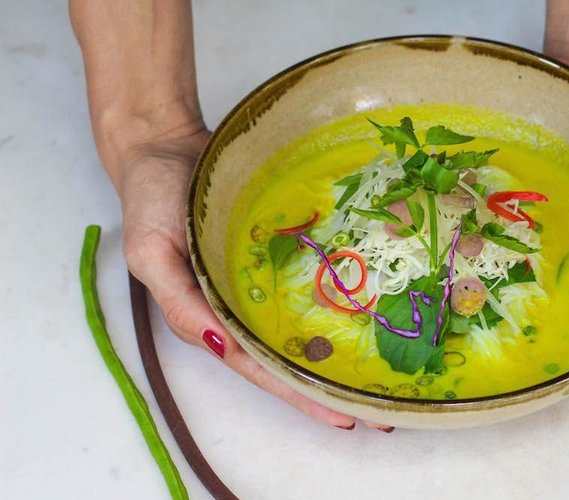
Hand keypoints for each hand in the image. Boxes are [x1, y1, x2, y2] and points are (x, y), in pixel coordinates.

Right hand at [118, 124, 381, 430]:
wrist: (163, 146)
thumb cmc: (149, 199)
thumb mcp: (149, 252)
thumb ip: (177, 299)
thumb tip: (214, 342)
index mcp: (210, 316)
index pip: (260, 368)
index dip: (299, 395)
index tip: (342, 416)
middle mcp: (243, 305)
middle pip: (292, 356)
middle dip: (332, 385)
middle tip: (385, 410)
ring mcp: (265, 280)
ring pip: (308, 323)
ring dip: (344, 348)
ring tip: (389, 373)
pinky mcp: (280, 250)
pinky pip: (312, 278)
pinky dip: (339, 297)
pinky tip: (374, 309)